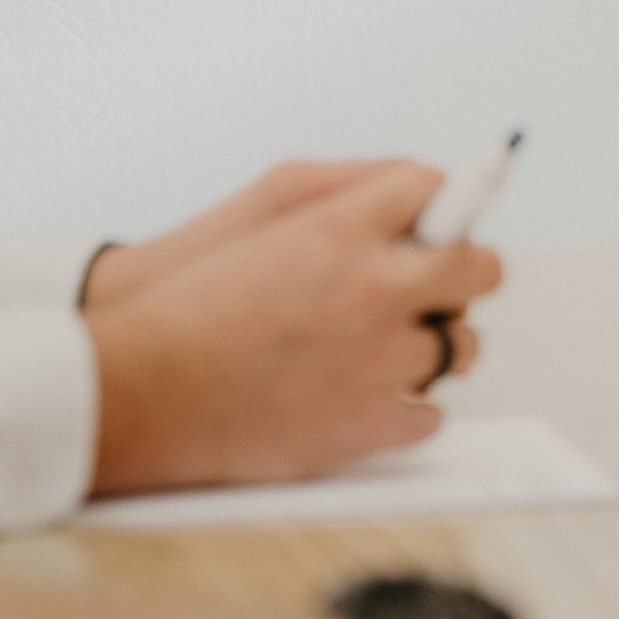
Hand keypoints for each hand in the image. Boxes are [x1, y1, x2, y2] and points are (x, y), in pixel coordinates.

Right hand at [87, 163, 498, 495]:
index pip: (442, 192)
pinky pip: (431, 415)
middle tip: (438, 287)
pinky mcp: (369, 426)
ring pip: (462, 347)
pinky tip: (369, 397)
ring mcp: (379, 363)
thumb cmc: (193, 298)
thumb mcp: (267, 209)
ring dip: (439, 344)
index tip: (444, 222)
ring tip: (393, 348)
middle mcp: (374, 290)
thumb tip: (425, 192)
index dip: (447, 207)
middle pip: (479, 269)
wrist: (139, 393)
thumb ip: (352, 194)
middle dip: (465, 273)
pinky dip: (406, 408)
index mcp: (342, 229)